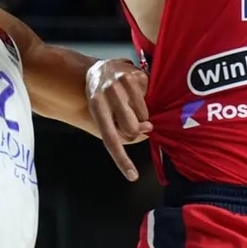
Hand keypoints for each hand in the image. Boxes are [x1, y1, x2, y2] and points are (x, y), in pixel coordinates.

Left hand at [86, 59, 151, 180]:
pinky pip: (150, 98)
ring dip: (141, 115)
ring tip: (130, 104)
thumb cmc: (100, 100)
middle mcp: (108, 92)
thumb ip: (121, 131)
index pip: (110, 138)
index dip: (122, 159)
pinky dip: (146, 101)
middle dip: (135, 129)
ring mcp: (123, 81)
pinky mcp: (136, 73)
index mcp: (96, 106)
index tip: (132, 176)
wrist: (98, 70)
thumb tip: (148, 130)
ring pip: (144, 115)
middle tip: (129, 119)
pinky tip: (136, 94)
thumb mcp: (101, 116)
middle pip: (132, 128)